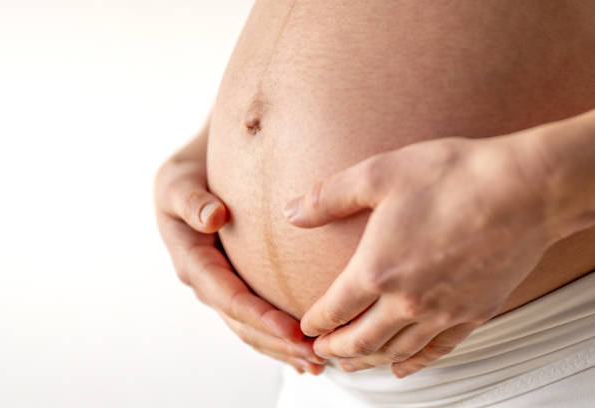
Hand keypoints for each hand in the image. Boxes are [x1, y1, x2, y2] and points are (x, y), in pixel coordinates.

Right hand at [155, 153, 324, 374]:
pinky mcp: (234, 285)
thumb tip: (213, 219)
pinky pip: (255, 319)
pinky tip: (302, 351)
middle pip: (243, 323)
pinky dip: (277, 337)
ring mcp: (221, 288)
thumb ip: (192, 202)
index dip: (260, 317)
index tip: (293, 331)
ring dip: (281, 349)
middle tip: (315, 356)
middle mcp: (207, 283)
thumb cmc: (184, 180)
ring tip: (316, 363)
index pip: (229, 297)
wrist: (187, 181)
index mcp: (193, 262)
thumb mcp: (177, 185)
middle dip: (277, 342)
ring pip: (250, 329)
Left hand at [283, 134, 555, 376]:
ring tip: (352, 364)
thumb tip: (291, 213)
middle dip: (336, 349)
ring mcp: (442, 311)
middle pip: (360, 340)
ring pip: (395, 351)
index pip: (334, 309)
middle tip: (321, 353)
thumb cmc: (452, 177)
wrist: (523, 188)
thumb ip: (329, 197)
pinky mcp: (474, 313)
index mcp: (377, 270)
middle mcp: (407, 300)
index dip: (315, 323)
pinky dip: (415, 363)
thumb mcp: (378, 174)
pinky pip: (438, 350)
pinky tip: (404, 367)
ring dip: (368, 361)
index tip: (306, 329)